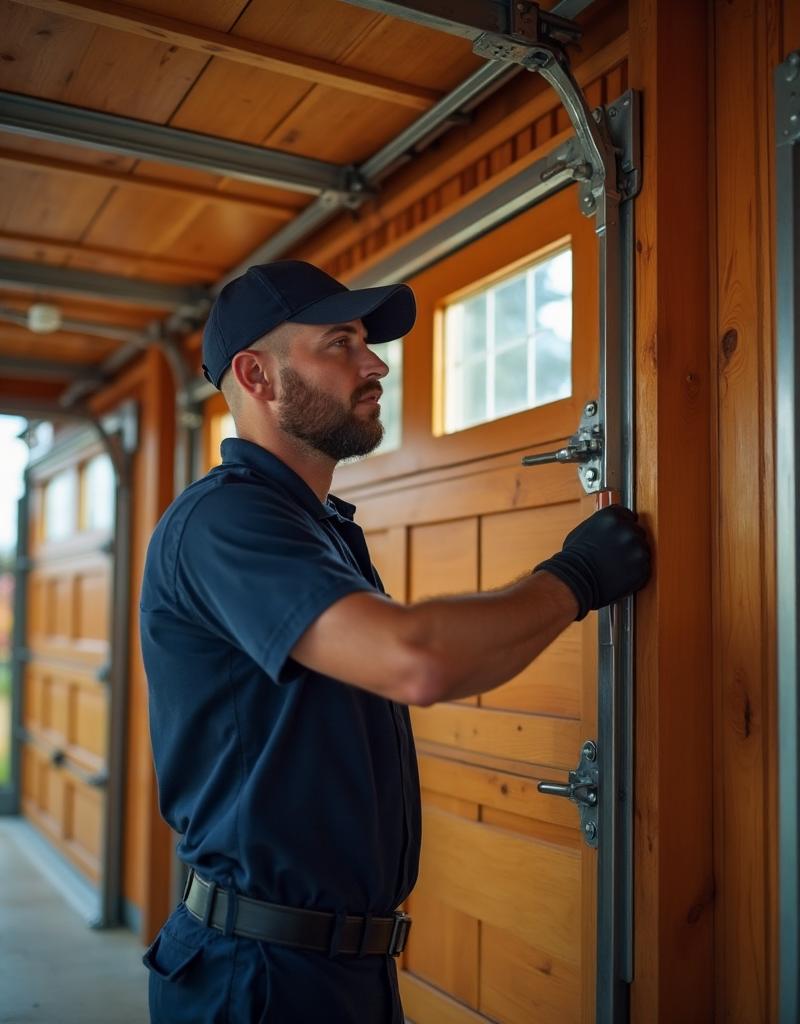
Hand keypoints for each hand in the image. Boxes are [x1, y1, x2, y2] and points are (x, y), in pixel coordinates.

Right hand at [534, 505, 650, 619]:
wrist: (575, 581)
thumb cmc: (573, 559)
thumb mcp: (583, 531)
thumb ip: (601, 526)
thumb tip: (607, 528)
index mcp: (611, 516)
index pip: (627, 515)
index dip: (624, 525)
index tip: (620, 534)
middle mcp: (627, 529)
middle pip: (637, 531)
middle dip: (629, 542)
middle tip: (616, 553)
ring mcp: (636, 548)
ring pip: (642, 549)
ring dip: (633, 557)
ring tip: (616, 565)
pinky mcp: (642, 567)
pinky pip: (644, 567)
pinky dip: (635, 572)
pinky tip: (620, 574)